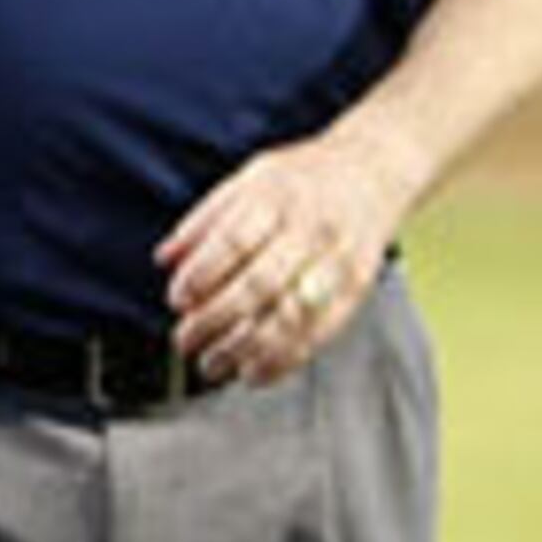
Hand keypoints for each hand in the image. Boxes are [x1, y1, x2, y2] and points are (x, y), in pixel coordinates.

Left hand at [157, 131, 416, 386]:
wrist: (374, 169)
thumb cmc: (302, 179)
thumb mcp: (249, 179)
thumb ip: (206, 219)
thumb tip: (166, 259)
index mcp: (277, 195)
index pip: (233, 240)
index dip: (201, 275)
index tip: (178, 299)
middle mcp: (310, 228)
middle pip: (260, 283)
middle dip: (216, 319)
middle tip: (185, 339)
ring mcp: (337, 261)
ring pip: (290, 316)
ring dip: (246, 350)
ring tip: (214, 364)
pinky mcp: (356, 289)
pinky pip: (319, 333)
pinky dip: (284, 361)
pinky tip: (254, 372)